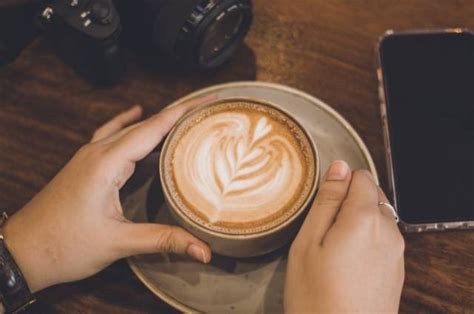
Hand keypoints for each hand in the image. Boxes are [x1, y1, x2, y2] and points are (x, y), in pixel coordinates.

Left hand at [3, 96, 214, 292]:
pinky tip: (135, 115)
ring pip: (130, 128)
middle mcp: (98, 153)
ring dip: (157, 119)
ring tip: (183, 114)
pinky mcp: (85, 164)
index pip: (154, 129)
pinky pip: (111, 134)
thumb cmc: (62, 245)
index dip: (185, 112)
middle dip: (178, 113)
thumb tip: (202, 249)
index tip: (208, 100)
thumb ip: (162, 240)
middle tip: (207, 107)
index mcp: (107, 163)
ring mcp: (89, 156)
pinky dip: (128, 124)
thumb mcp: (117, 242)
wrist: (22, 250)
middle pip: (145, 124)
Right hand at [285, 161, 404, 312]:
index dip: (339, 183)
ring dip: (356, 222)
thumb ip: (327, 201)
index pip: (361, 177)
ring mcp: (395, 252)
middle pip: (372, 195)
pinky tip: (345, 264)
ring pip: (377, 217)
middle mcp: (387, 231)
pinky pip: (381, 239)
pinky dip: (365, 241)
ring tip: (330, 249)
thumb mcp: (309, 242)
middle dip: (348, 202)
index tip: (323, 203)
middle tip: (322, 229)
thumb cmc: (316, 296)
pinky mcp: (396, 269)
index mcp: (364, 218)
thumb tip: (339, 167)